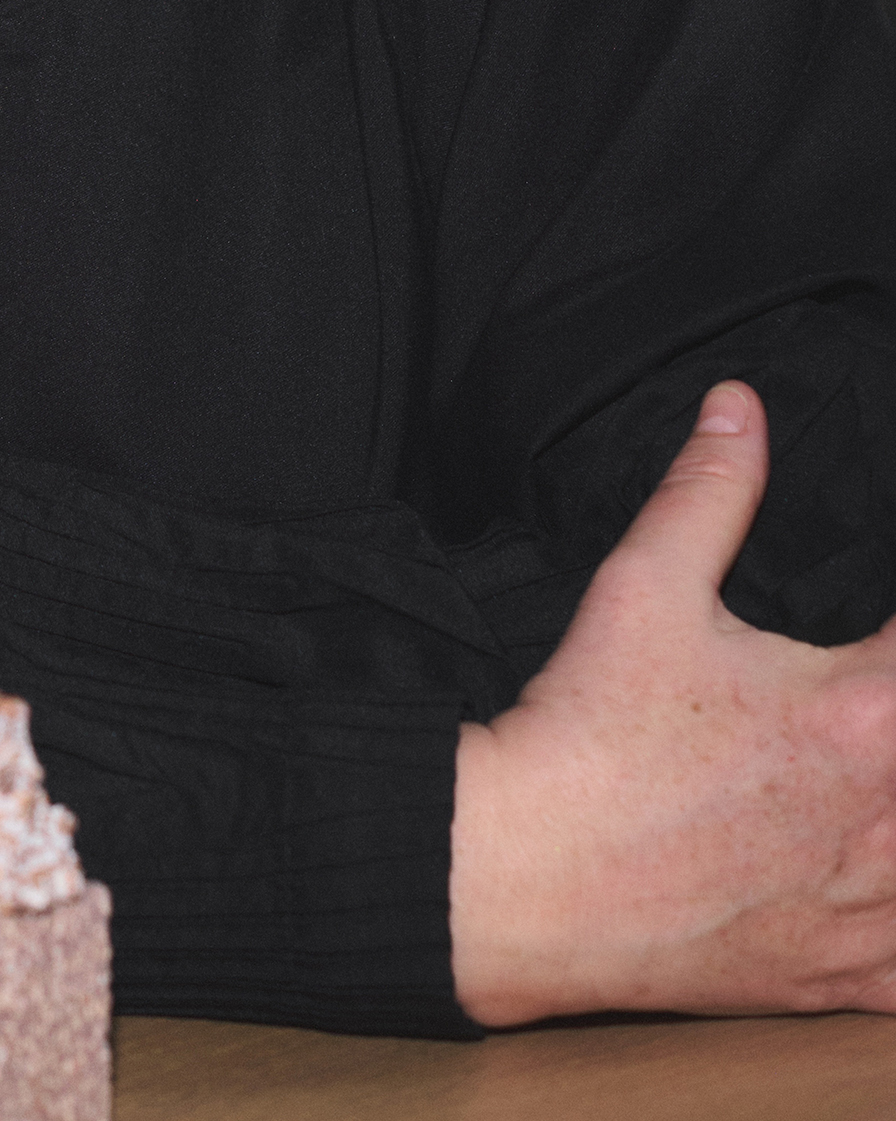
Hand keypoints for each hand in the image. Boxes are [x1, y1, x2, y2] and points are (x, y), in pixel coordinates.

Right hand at [450, 380, 895, 1023]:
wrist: (527, 876)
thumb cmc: (588, 736)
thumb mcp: (643, 586)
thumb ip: (710, 489)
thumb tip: (739, 407)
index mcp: (867, 716)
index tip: (878, 646)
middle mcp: (891, 820)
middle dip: (895, 719)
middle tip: (868, 711)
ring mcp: (875, 911)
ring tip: (866, 780)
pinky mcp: (845, 978)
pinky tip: (869, 874)